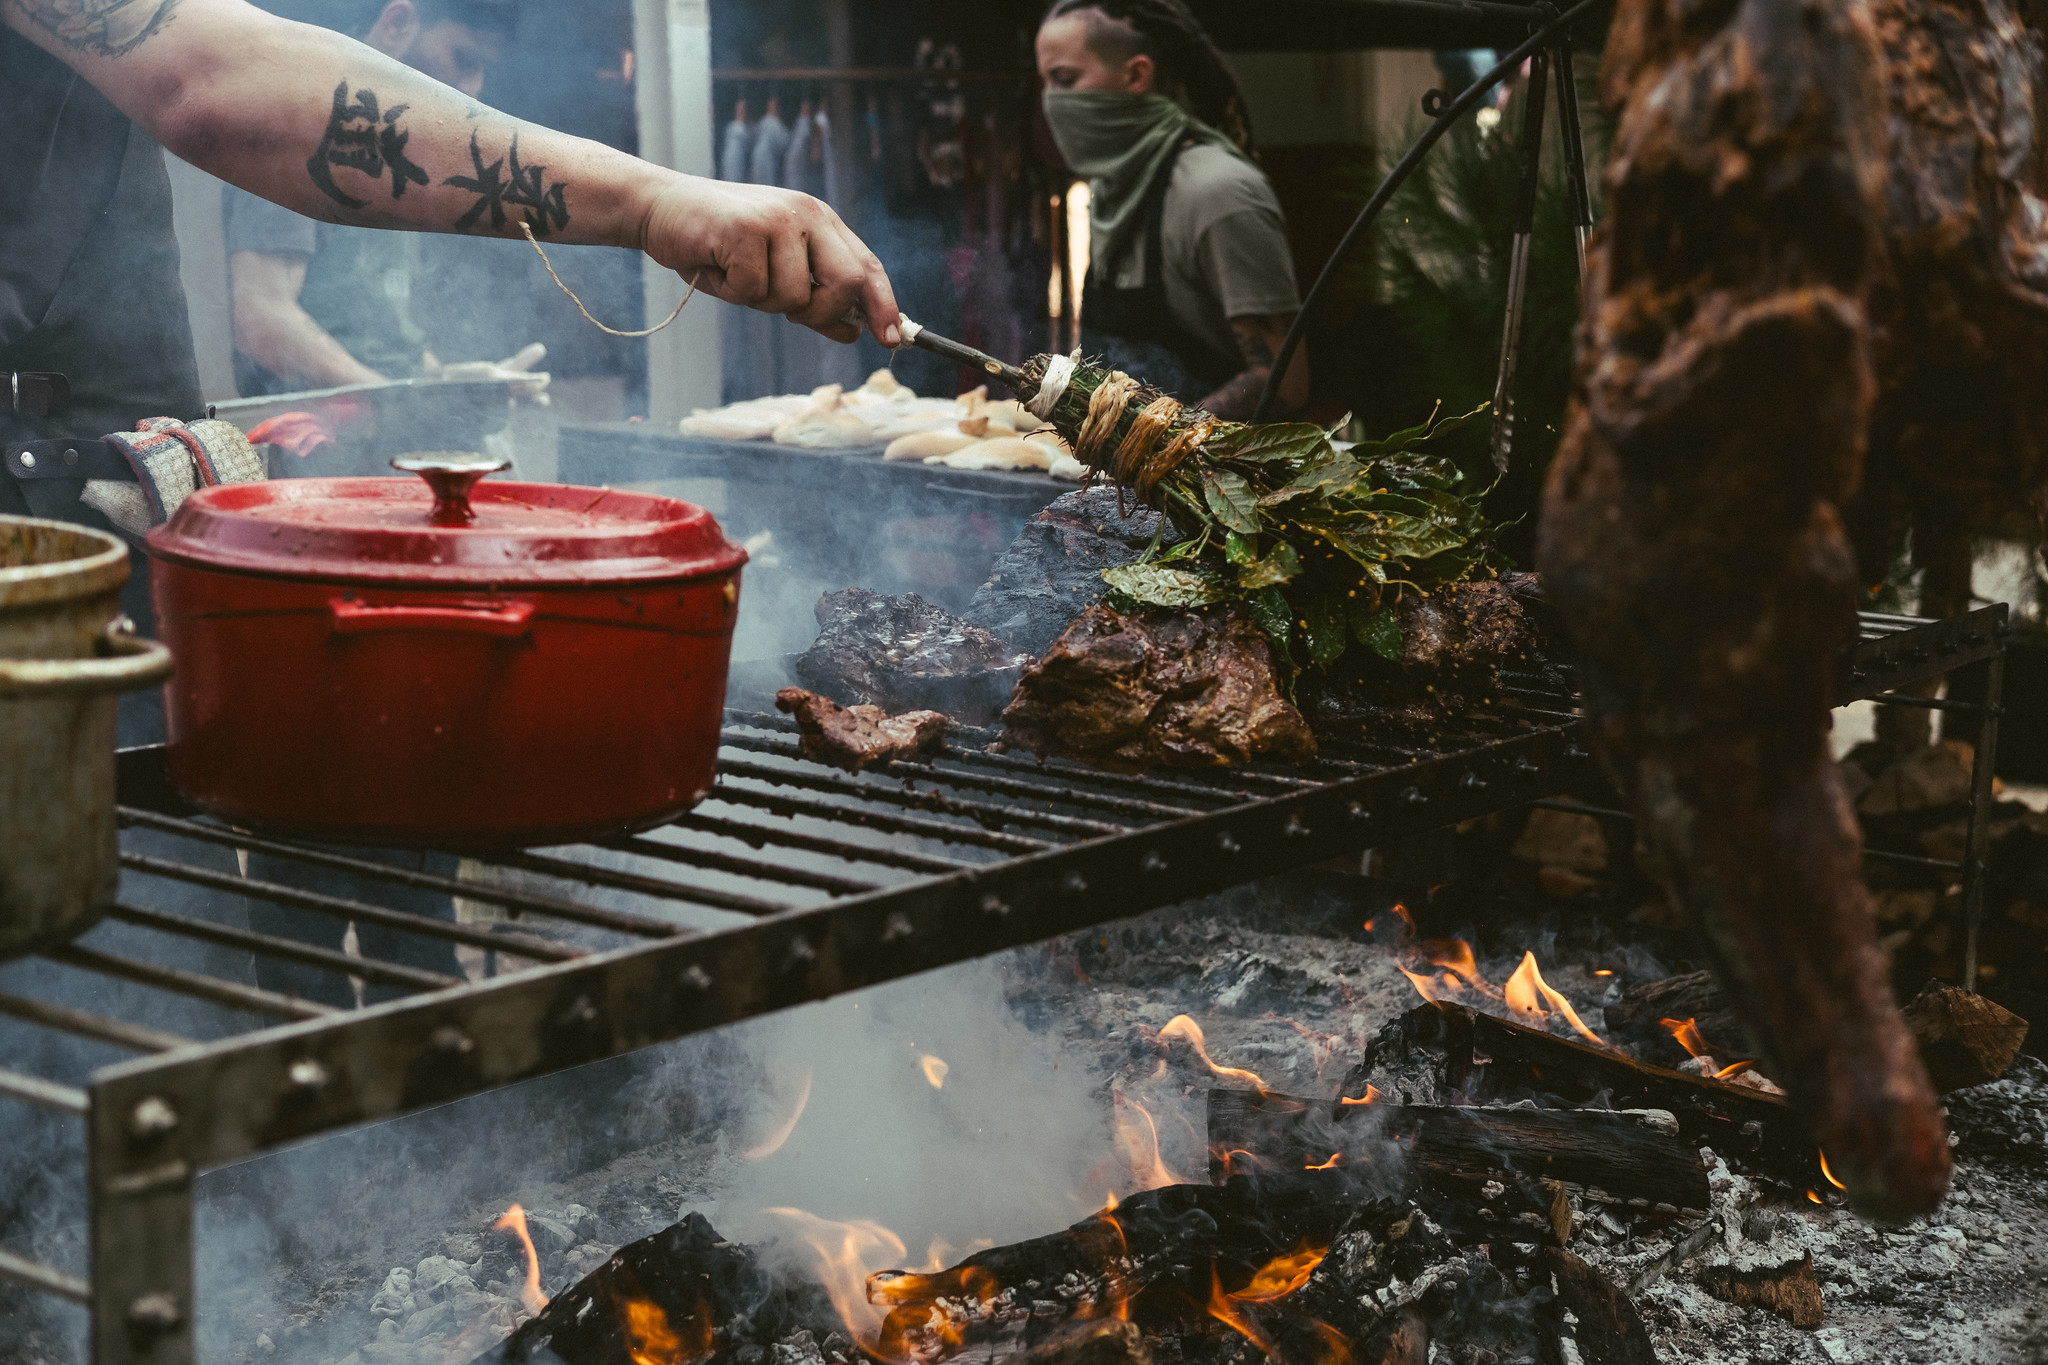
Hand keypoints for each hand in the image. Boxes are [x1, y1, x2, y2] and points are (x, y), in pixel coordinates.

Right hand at [639, 175, 901, 345]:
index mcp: (821, 222)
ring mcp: (778, 219)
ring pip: (794, 297)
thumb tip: (854, 332)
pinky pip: (753, 291)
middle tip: (787, 312)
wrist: (661, 209)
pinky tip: (715, 266)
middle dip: (822, 314)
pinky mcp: (746, 229)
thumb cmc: (718, 246)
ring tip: (733, 273)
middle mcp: (807, 214)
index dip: (884, 305)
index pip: (868, 266)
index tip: (894, 340)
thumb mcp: (772, 275)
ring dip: (760, 302)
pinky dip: (730, 292)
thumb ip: (814, 302)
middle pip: (848, 283)